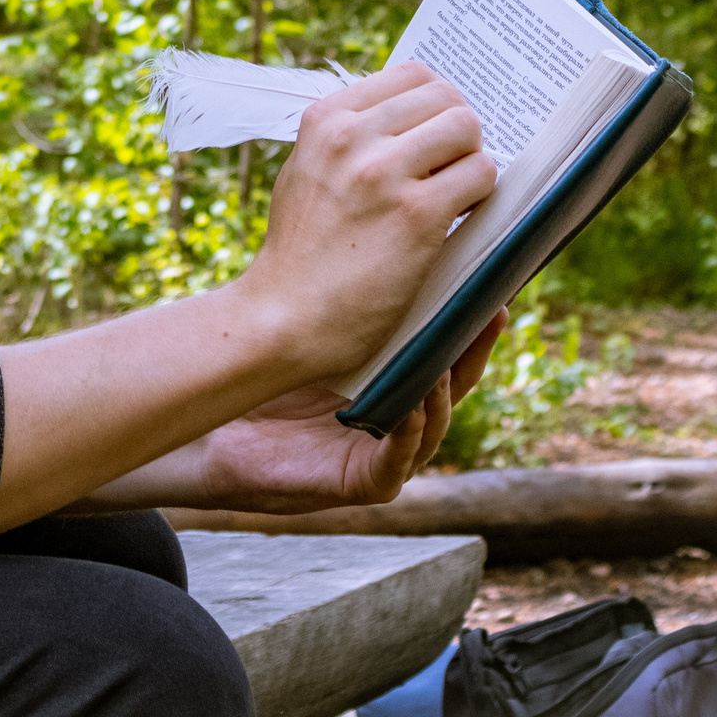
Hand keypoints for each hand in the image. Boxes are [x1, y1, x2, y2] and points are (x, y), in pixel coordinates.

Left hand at [191, 311, 506, 512]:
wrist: (225, 435)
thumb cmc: (272, 383)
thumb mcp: (318, 336)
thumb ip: (351, 305)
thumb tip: (375, 233)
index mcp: (396, 382)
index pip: (446, 350)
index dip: (470, 323)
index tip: (491, 286)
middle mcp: (402, 417)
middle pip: (454, 385)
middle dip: (474, 352)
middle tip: (492, 314)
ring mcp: (388, 453)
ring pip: (433, 425)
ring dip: (442, 394)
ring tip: (446, 362)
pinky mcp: (365, 483)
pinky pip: (395, 462)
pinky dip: (406, 437)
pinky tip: (411, 411)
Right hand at [235, 61, 497, 380]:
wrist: (283, 319)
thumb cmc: (300, 254)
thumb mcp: (306, 173)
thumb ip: (349, 139)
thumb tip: (410, 118)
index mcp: (324, 119)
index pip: (411, 74)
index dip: (435, 105)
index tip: (436, 137)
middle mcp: (351, 136)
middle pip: (446, 97)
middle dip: (458, 133)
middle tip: (452, 170)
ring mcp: (383, 173)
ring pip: (467, 128)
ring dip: (472, 161)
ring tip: (454, 194)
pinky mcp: (415, 215)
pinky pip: (480, 175)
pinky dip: (481, 195)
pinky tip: (458, 218)